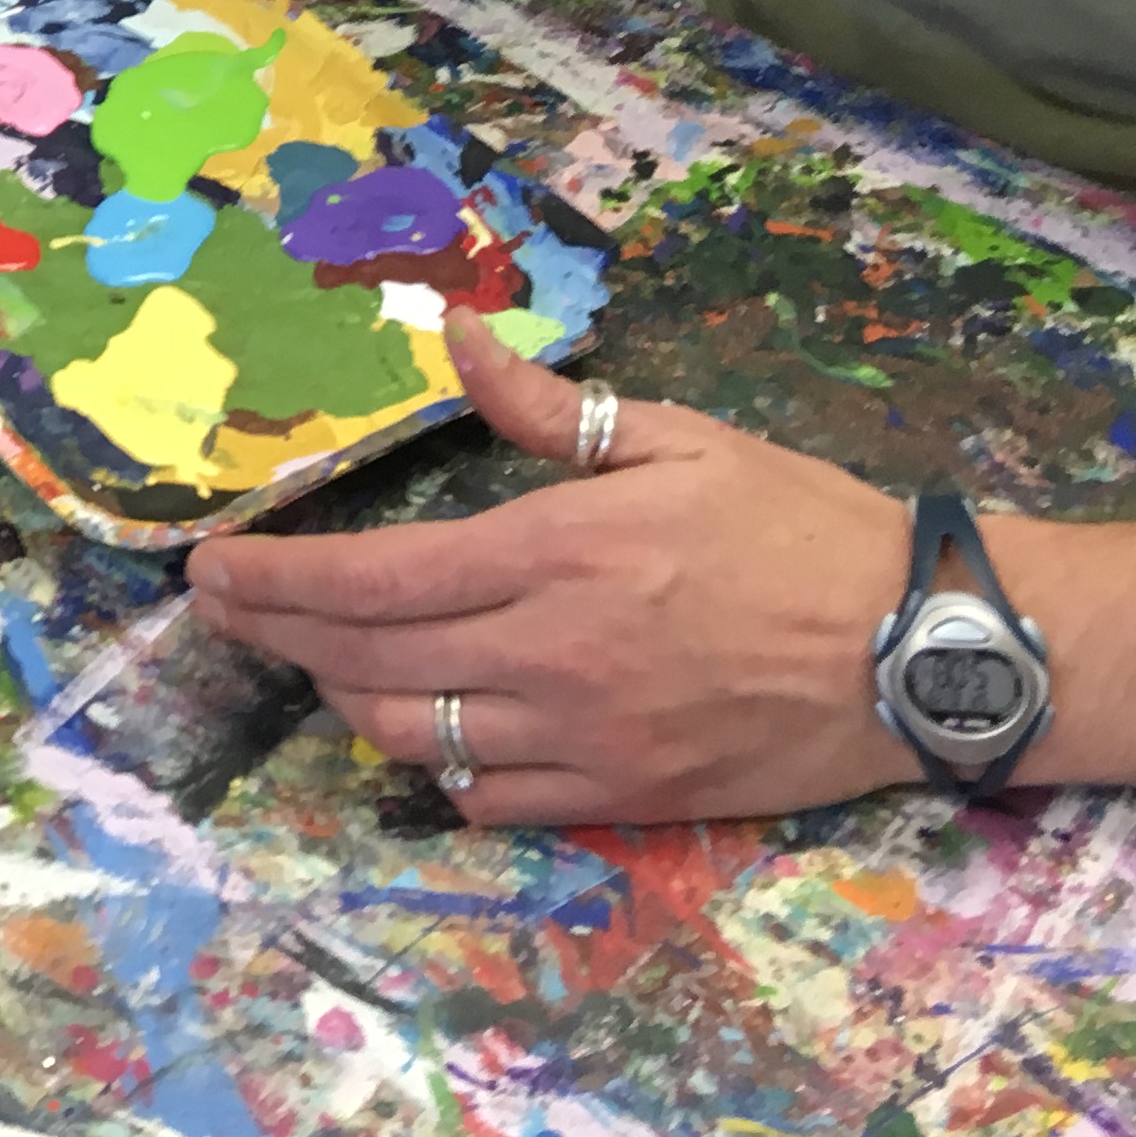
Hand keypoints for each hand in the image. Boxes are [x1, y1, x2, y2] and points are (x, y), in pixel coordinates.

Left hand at [188, 313, 920, 824]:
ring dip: (348, 700)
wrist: (925, 649)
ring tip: (321, 659)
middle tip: (230, 612)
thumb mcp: (676, 438)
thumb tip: (454, 338)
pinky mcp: (624, 796)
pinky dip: (440, 765)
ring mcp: (586, 739)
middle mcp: (553, 656)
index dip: (276, 582)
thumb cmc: (802, 527)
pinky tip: (429, 727)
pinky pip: (491, 798)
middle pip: (369, 665)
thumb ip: (548, 407)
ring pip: (415, 738)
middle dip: (279, 638)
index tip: (211, 571)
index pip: (373, 581)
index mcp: (557, 553)